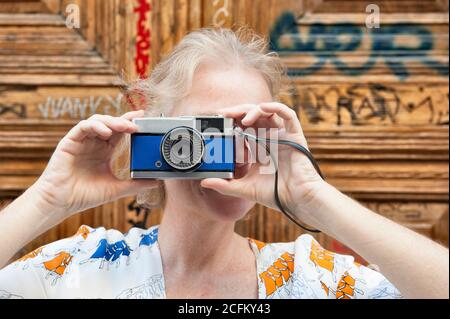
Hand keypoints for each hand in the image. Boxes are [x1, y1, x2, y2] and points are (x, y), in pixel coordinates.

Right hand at [32, 110, 156, 216]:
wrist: (61, 203)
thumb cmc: (85, 195)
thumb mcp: (116, 189)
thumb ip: (135, 184)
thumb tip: (156, 182)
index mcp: (105, 151)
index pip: (120, 132)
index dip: (131, 124)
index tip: (145, 118)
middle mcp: (94, 143)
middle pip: (111, 123)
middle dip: (125, 121)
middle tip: (138, 123)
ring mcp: (82, 141)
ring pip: (98, 121)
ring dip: (112, 121)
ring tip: (125, 127)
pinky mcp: (70, 141)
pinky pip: (83, 127)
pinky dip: (96, 126)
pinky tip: (106, 132)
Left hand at [201, 102, 324, 217]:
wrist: (297, 200)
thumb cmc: (275, 195)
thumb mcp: (245, 189)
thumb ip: (225, 185)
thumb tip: (205, 183)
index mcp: (258, 148)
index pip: (242, 128)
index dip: (231, 122)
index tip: (217, 122)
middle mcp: (269, 139)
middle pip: (252, 116)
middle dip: (237, 112)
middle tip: (224, 114)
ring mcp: (282, 136)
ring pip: (267, 112)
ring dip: (253, 110)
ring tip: (242, 119)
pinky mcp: (294, 136)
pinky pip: (288, 115)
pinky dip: (276, 107)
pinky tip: (263, 108)